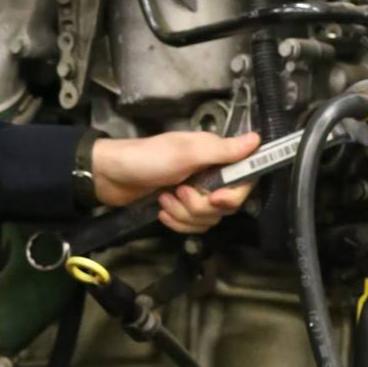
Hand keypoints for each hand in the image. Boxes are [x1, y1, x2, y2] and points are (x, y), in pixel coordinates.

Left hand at [91, 129, 260, 234]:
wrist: (109, 176)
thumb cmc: (147, 158)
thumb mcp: (186, 153)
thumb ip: (222, 150)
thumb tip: (258, 139)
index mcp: (214, 156)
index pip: (244, 182)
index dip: (234, 195)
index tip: (217, 199)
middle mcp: (209, 174)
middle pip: (226, 206)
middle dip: (201, 206)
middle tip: (179, 192)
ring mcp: (194, 193)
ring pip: (208, 219)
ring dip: (184, 214)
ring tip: (165, 198)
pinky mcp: (180, 209)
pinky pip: (192, 227)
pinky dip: (176, 222)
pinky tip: (161, 209)